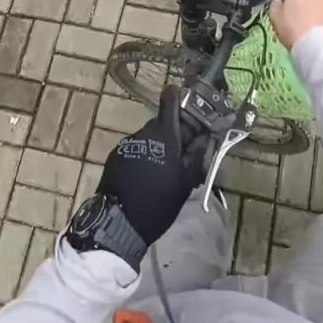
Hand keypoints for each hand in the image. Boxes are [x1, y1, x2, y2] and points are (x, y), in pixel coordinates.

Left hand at [97, 86, 207, 248]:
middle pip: (164, 122)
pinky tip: (150, 175)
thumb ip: (197, 155)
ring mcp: (127, 143)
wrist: (119, 223)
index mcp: (164, 134)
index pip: (171, 99)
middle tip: (188, 153)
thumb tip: (206, 136)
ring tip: (168, 169)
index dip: (181, 98)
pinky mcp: (116, 156)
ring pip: (150, 136)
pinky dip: (146, 155)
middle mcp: (143, 132)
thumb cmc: (159, 202)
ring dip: (161, 145)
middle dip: (177, 133)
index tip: (192, 109)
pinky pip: (138, 148)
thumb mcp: (186, 181)